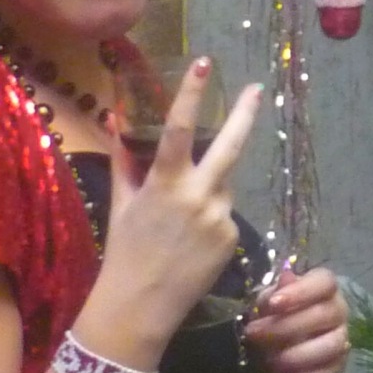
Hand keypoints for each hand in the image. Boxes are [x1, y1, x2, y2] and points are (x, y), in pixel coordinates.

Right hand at [95, 60, 263, 345]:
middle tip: (257, 89)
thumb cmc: (123, 252)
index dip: (191, 93)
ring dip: (209, 187)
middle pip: (231, 146)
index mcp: (166, 184)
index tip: (204, 64)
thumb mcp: (122, 203)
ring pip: (223, 186)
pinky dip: (211, 217)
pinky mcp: (234, 240)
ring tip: (180, 221)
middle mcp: (199, 196)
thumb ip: (125, 160)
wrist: (139, 309)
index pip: (179, 128)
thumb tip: (115, 120)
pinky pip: (225, 215)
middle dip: (245, 114)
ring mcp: (220, 218)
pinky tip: (191, 242)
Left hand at [243, 261, 349, 372]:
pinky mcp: (339, 364)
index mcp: (322, 287)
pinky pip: (332, 371)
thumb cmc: (272, 316)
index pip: (325, 281)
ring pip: (333, 345)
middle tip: (254, 334)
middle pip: (324, 314)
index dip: (301, 292)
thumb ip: (275, 292)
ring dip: (298, 355)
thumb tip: (286, 277)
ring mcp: (341, 337)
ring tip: (270, 361)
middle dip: (286, 327)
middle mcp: (338, 309)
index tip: (273, 303)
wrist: (273, 347)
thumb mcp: (267, 302)